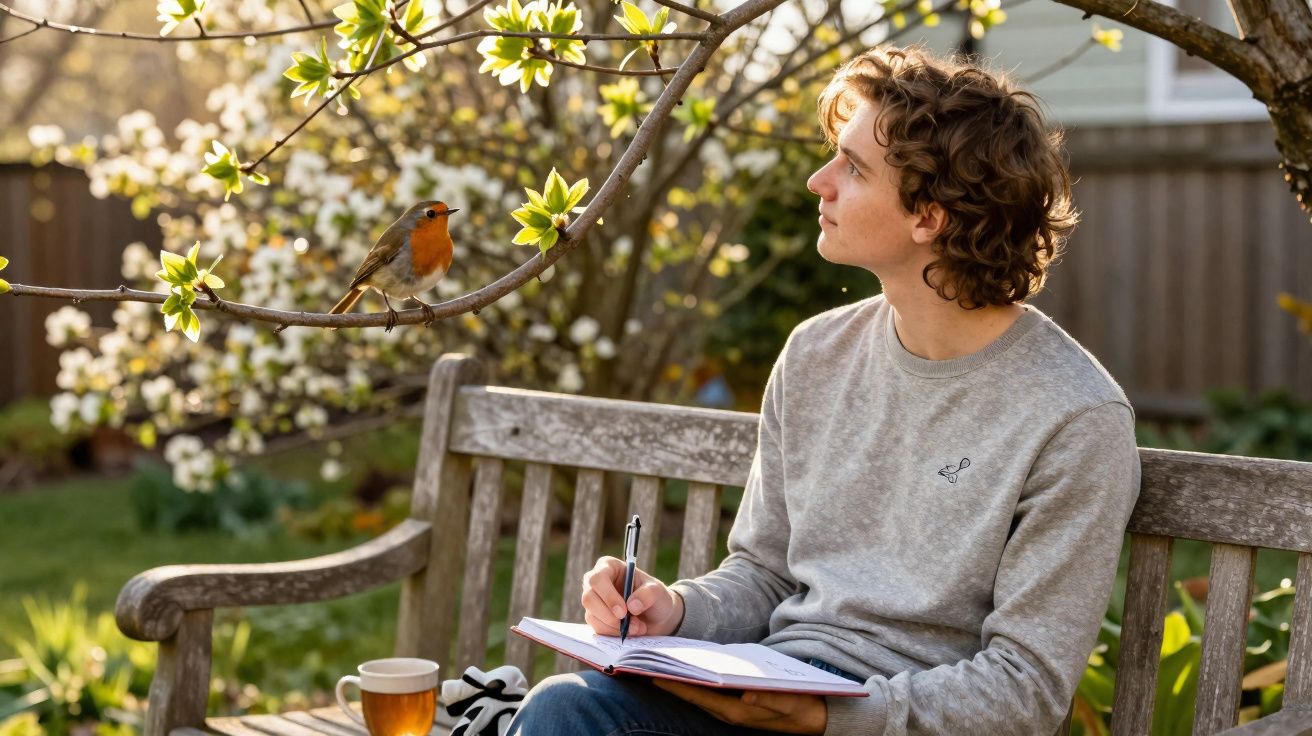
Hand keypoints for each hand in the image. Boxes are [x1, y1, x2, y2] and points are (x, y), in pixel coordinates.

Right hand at [581, 556, 683, 637]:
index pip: (598, 578)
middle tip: (629, 624)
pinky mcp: (596, 618)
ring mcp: (594, 601)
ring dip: (615, 627)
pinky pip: (598, 629)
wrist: (657, 617)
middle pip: (588, 598)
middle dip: (609, 615)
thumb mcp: (658, 591)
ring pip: (592, 616)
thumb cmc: (656, 597)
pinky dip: (615, 633)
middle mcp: (597, 583)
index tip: (623, 612)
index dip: (608, 596)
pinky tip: (630, 631)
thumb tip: (631, 606)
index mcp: (609, 566)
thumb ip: (647, 594)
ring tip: (637, 627)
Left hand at [652, 680, 827, 734]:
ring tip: (662, 661)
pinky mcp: (737, 701)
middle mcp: (730, 710)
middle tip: (648, 663)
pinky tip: (690, 665)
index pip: (699, 697)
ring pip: (699, 692)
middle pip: (694, 694)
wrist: (816, 718)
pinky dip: (697, 678)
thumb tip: (747, 696)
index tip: (653, 675)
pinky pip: (710, 690)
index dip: (676, 686)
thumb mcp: (791, 703)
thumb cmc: (803, 708)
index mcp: (737, 711)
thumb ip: (770, 700)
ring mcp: (733, 706)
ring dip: (682, 679)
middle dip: (672, 680)